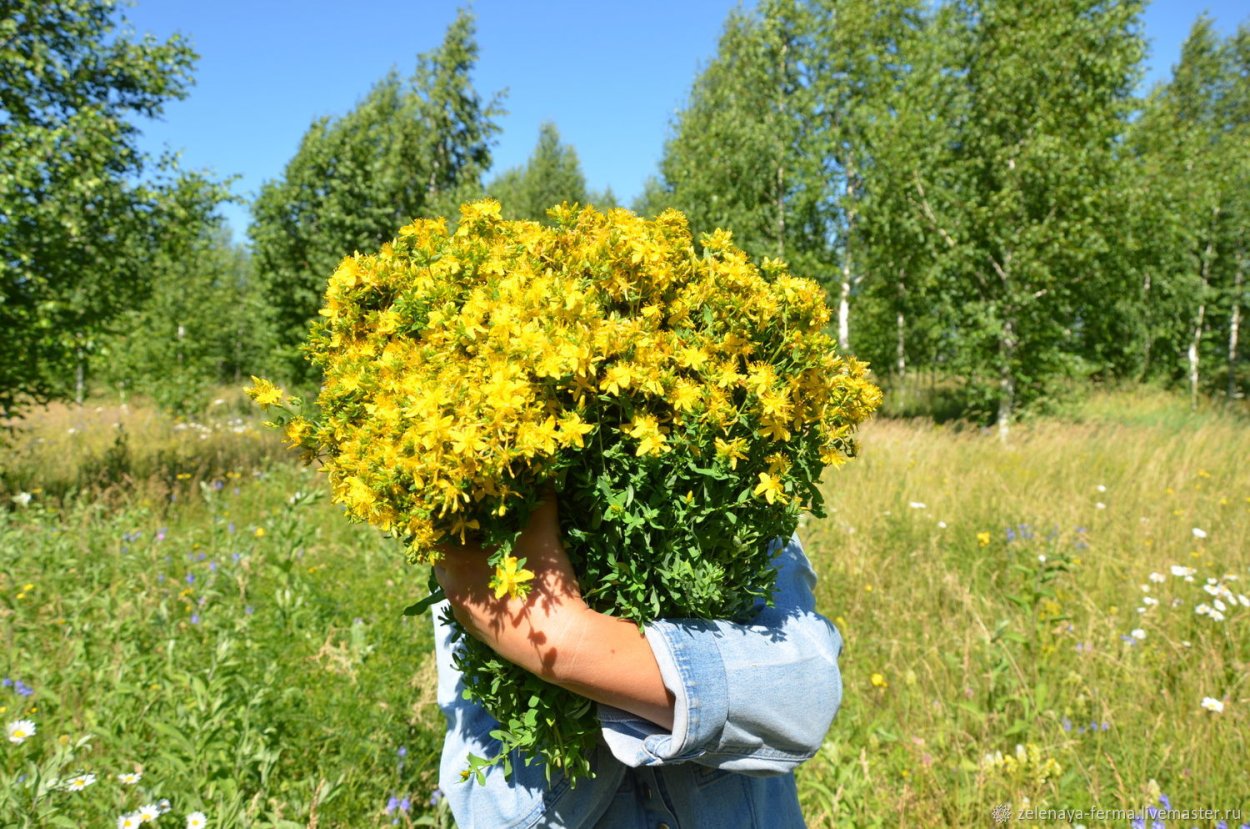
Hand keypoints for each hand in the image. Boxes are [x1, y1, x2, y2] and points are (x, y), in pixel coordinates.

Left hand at [433, 497, 590, 678]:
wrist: (561, 646)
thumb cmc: (543, 588)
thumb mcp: (544, 536)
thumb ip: (541, 502)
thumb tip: (545, 474)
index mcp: (455, 566)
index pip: (434, 534)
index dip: (448, 516)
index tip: (464, 503)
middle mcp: (452, 592)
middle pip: (445, 557)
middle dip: (460, 538)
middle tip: (482, 521)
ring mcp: (465, 616)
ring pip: (458, 580)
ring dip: (471, 563)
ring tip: (495, 547)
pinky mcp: (480, 632)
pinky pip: (472, 601)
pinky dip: (481, 586)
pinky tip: (504, 578)